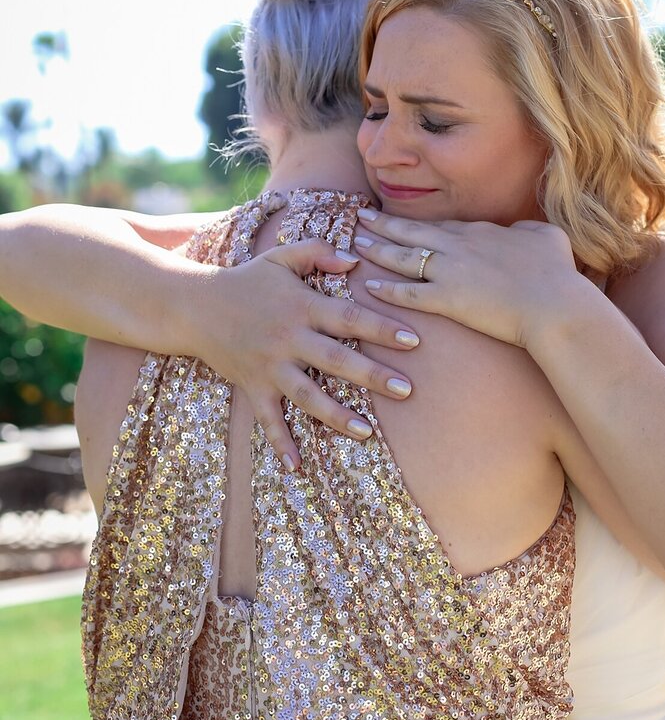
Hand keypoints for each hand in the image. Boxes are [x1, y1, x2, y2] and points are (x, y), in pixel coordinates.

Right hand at [193, 238, 419, 472]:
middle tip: (406, 389)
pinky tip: (297, 467)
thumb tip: (355, 259)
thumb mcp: (281, 257)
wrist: (195, 306)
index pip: (349, 318)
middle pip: (335, 360)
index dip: (381, 328)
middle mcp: (288, 339)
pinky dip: (280, 443)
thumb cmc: (247, 280)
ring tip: (367, 432)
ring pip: (307, 395)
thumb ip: (319, 252)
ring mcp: (270, 366)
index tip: (414, 340)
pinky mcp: (253, 387)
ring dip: (336, 415)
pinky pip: (268, 419)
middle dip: (372, 376)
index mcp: (301, 306)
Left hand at [352, 208, 581, 350]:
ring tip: (357, 244)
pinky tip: (368, 286)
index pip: (442, 224)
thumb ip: (528, 231)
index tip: (404, 218)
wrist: (554, 304)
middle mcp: (459, 246)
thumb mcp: (547, 238)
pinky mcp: (447, 299)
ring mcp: (450, 271)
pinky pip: (408, 292)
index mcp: (482, 231)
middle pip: (413, 230)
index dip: (420, 221)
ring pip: (404, 257)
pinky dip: (387, 289)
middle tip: (361, 216)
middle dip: (384, 223)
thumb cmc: (557, 274)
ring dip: (378, 250)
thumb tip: (522, 231)